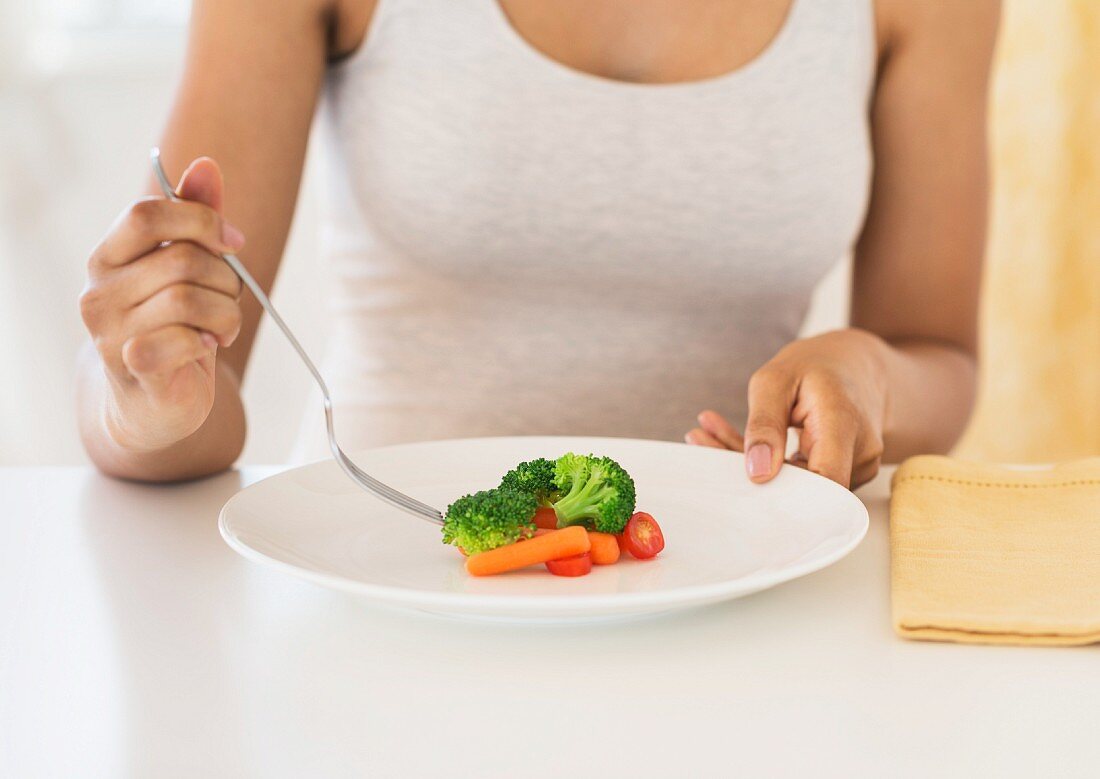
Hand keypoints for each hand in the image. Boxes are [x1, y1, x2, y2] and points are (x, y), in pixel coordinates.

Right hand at [79, 158, 244, 450]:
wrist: (154, 401)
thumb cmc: (174, 327)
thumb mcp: (187, 269)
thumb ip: (195, 218)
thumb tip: (206, 164)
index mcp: (108, 257)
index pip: (146, 214)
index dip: (200, 220)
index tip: (234, 242)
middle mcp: (98, 290)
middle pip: (181, 259)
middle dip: (226, 278)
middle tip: (231, 299)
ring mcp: (109, 330)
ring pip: (189, 299)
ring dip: (227, 314)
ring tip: (223, 328)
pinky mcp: (130, 365)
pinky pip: (184, 339)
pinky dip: (208, 342)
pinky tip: (205, 348)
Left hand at [686, 329, 888, 488]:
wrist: (855, 363)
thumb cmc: (816, 364)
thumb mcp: (776, 378)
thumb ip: (764, 424)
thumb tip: (757, 472)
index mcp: (843, 422)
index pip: (825, 483)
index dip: (785, 497)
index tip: (737, 480)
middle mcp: (859, 452)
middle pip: (802, 487)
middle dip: (746, 470)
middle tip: (700, 439)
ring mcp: (856, 466)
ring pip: (797, 484)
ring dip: (752, 464)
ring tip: (709, 432)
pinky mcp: (842, 472)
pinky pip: (802, 477)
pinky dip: (768, 462)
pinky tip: (733, 441)